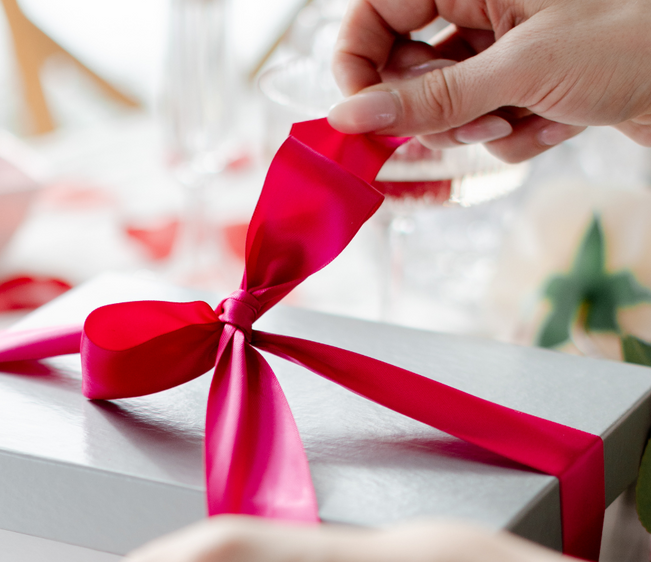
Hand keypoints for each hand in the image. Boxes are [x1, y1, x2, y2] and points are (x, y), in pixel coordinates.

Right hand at [328, 0, 650, 161]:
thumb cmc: (634, 42)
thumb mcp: (521, 69)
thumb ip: (431, 97)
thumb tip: (352, 116)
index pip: (377, 12)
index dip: (358, 62)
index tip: (360, 114)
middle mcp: (483, 9)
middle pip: (406, 66)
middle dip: (432, 107)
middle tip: (465, 122)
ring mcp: (501, 51)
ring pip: (444, 105)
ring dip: (477, 127)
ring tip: (519, 118)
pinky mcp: (521, 87)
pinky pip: (484, 124)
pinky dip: (514, 135)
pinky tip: (556, 122)